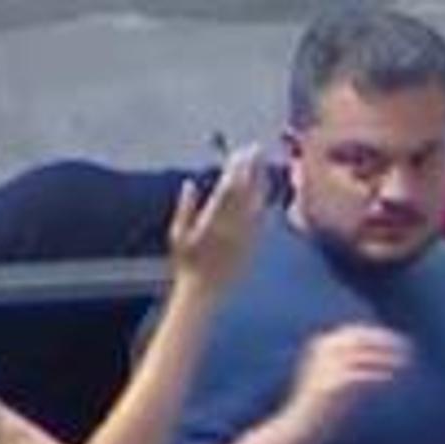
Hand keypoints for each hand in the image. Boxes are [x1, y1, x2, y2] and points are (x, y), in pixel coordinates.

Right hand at [166, 148, 269, 293]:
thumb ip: (185, 208)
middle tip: (256, 149)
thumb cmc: (187, 265)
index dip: (235, 169)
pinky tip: (267, 191)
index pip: (227, 189)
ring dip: (261, 182)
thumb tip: (190, 183)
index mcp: (212, 222)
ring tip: (264, 164)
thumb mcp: (177, 235)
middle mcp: (232, 228)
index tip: (239, 152)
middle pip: (245, 191)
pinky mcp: (253, 246)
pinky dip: (265, 203)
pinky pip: (262, 221)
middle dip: (251, 168)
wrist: (205, 293)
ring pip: (257, 204)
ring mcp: (244, 238)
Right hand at [287, 325, 412, 436]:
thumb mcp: (339, 378)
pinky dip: (378, 376)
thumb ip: (357, 364)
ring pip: (363, 356)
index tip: (401, 341)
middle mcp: (322, 353)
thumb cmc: (325, 406)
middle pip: (362, 340)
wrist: (301, 428)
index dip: (381, 335)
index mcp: (322, 346)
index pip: (357, 333)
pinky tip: (391, 379)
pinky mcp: (331, 386)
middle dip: (387, 342)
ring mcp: (325, 368)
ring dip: (387, 357)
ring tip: (406, 363)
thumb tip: (386, 357)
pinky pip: (360, 376)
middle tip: (409, 349)